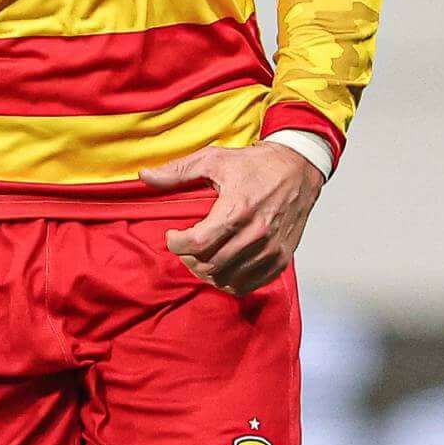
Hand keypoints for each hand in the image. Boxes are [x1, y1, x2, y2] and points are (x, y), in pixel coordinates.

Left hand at [145, 142, 320, 293]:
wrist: (299, 169)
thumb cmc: (256, 164)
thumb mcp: (214, 159)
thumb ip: (178, 171)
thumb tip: (145, 177)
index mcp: (237, 208)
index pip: (198, 243)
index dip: (176, 244)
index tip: (173, 235)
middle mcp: (256, 233)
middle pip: (210, 265)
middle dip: (189, 258)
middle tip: (186, 246)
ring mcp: (270, 250)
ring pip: (227, 279)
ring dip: (207, 272)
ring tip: (202, 256)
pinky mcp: (280, 259)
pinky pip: (248, 285)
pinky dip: (230, 281)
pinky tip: (222, 266)